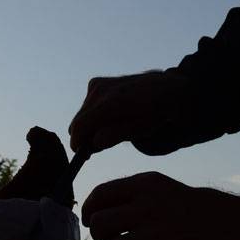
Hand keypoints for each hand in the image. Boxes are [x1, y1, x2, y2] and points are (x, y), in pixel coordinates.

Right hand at [68, 71, 189, 154]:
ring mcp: (96, 84)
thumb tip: (93, 143)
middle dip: (83, 136)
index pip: (81, 125)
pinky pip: (86, 106)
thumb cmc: (153, 113)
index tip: (81, 156)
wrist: (162, 88)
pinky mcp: (96, 83)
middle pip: (78, 121)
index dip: (77, 143)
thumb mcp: (139, 129)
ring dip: (89, 126)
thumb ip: (115, 136)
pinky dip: (92, 115)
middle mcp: (100, 90)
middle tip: (95, 148)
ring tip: (109, 130)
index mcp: (112, 103)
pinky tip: (109, 116)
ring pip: (81, 115)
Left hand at [81, 172, 239, 239]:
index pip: (100, 195)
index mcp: (146, 184)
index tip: (92, 221)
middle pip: (99, 226)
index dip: (89, 211)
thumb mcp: (164, 188)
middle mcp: (148, 206)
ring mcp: (158, 234)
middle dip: (102, 237)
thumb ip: (131, 196)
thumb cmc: (201, 209)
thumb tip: (95, 213)